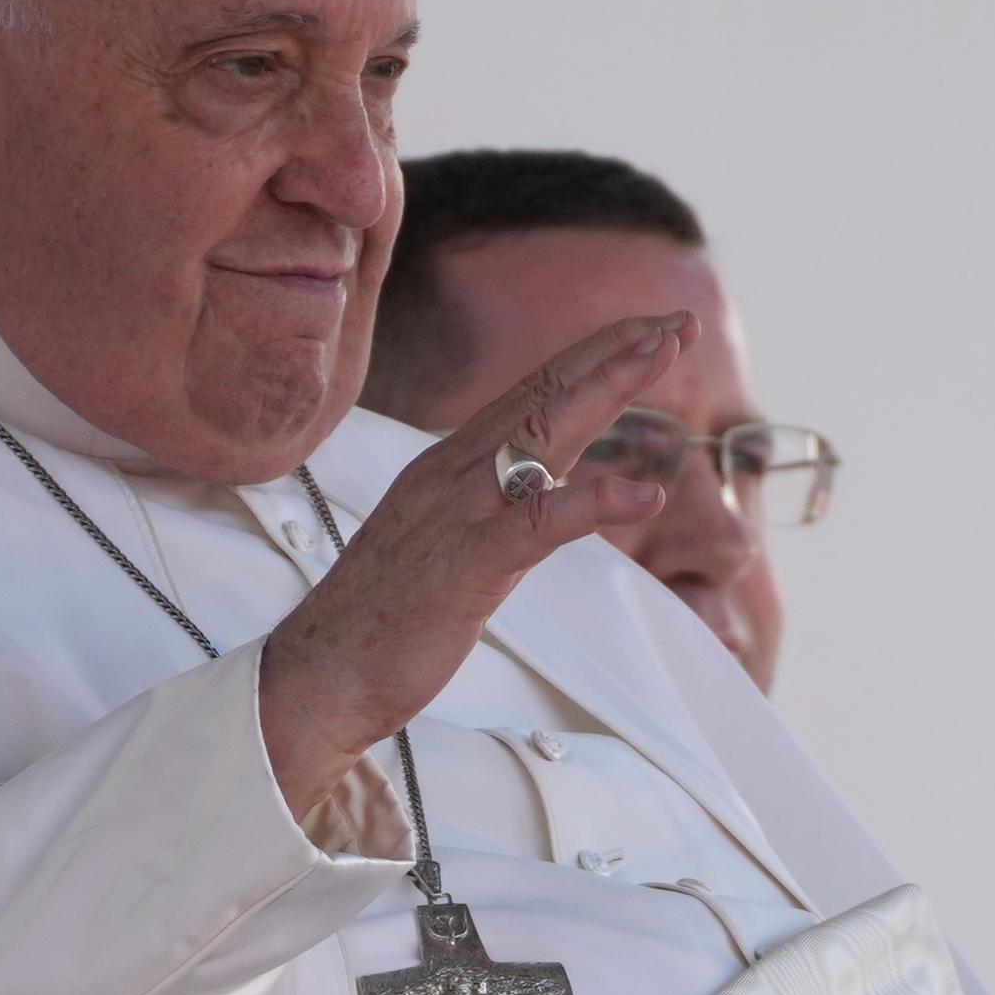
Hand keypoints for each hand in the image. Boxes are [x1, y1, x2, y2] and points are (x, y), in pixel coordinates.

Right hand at [260, 314, 687, 812]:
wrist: (319, 675)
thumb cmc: (379, 620)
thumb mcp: (440, 543)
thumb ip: (485, 508)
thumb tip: (533, 493)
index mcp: (448, 468)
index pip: (528, 395)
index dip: (590, 358)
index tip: (647, 333)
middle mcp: (452, 474)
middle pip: (543, 395)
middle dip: (613, 352)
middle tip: (675, 320)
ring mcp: (457, 514)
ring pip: (542, 433)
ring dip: (608, 388)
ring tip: (664, 355)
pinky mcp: (466, 566)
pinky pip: (537, 522)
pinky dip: (593, 501)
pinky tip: (641, 493)